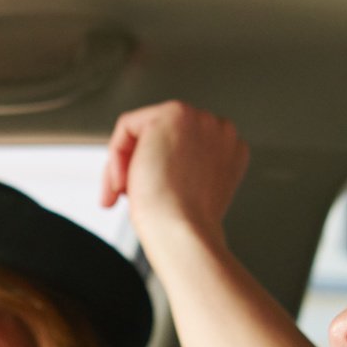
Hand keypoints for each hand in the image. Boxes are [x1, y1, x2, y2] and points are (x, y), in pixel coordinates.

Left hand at [99, 101, 249, 251]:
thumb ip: (183, 169)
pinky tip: (122, 183)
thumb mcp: (191, 193)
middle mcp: (220, 131)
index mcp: (230, 152)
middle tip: (128, 195)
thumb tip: (154, 164)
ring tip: (125, 193)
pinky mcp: (174, 114)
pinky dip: (116, 156)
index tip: (147, 195)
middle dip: (140, 164)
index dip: (161, 171)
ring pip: (144, 131)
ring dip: (127, 164)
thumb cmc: (184, 225)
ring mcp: (201, 120)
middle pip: (164, 137)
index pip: (183, 149)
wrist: (183, 231)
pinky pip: (127, 126)